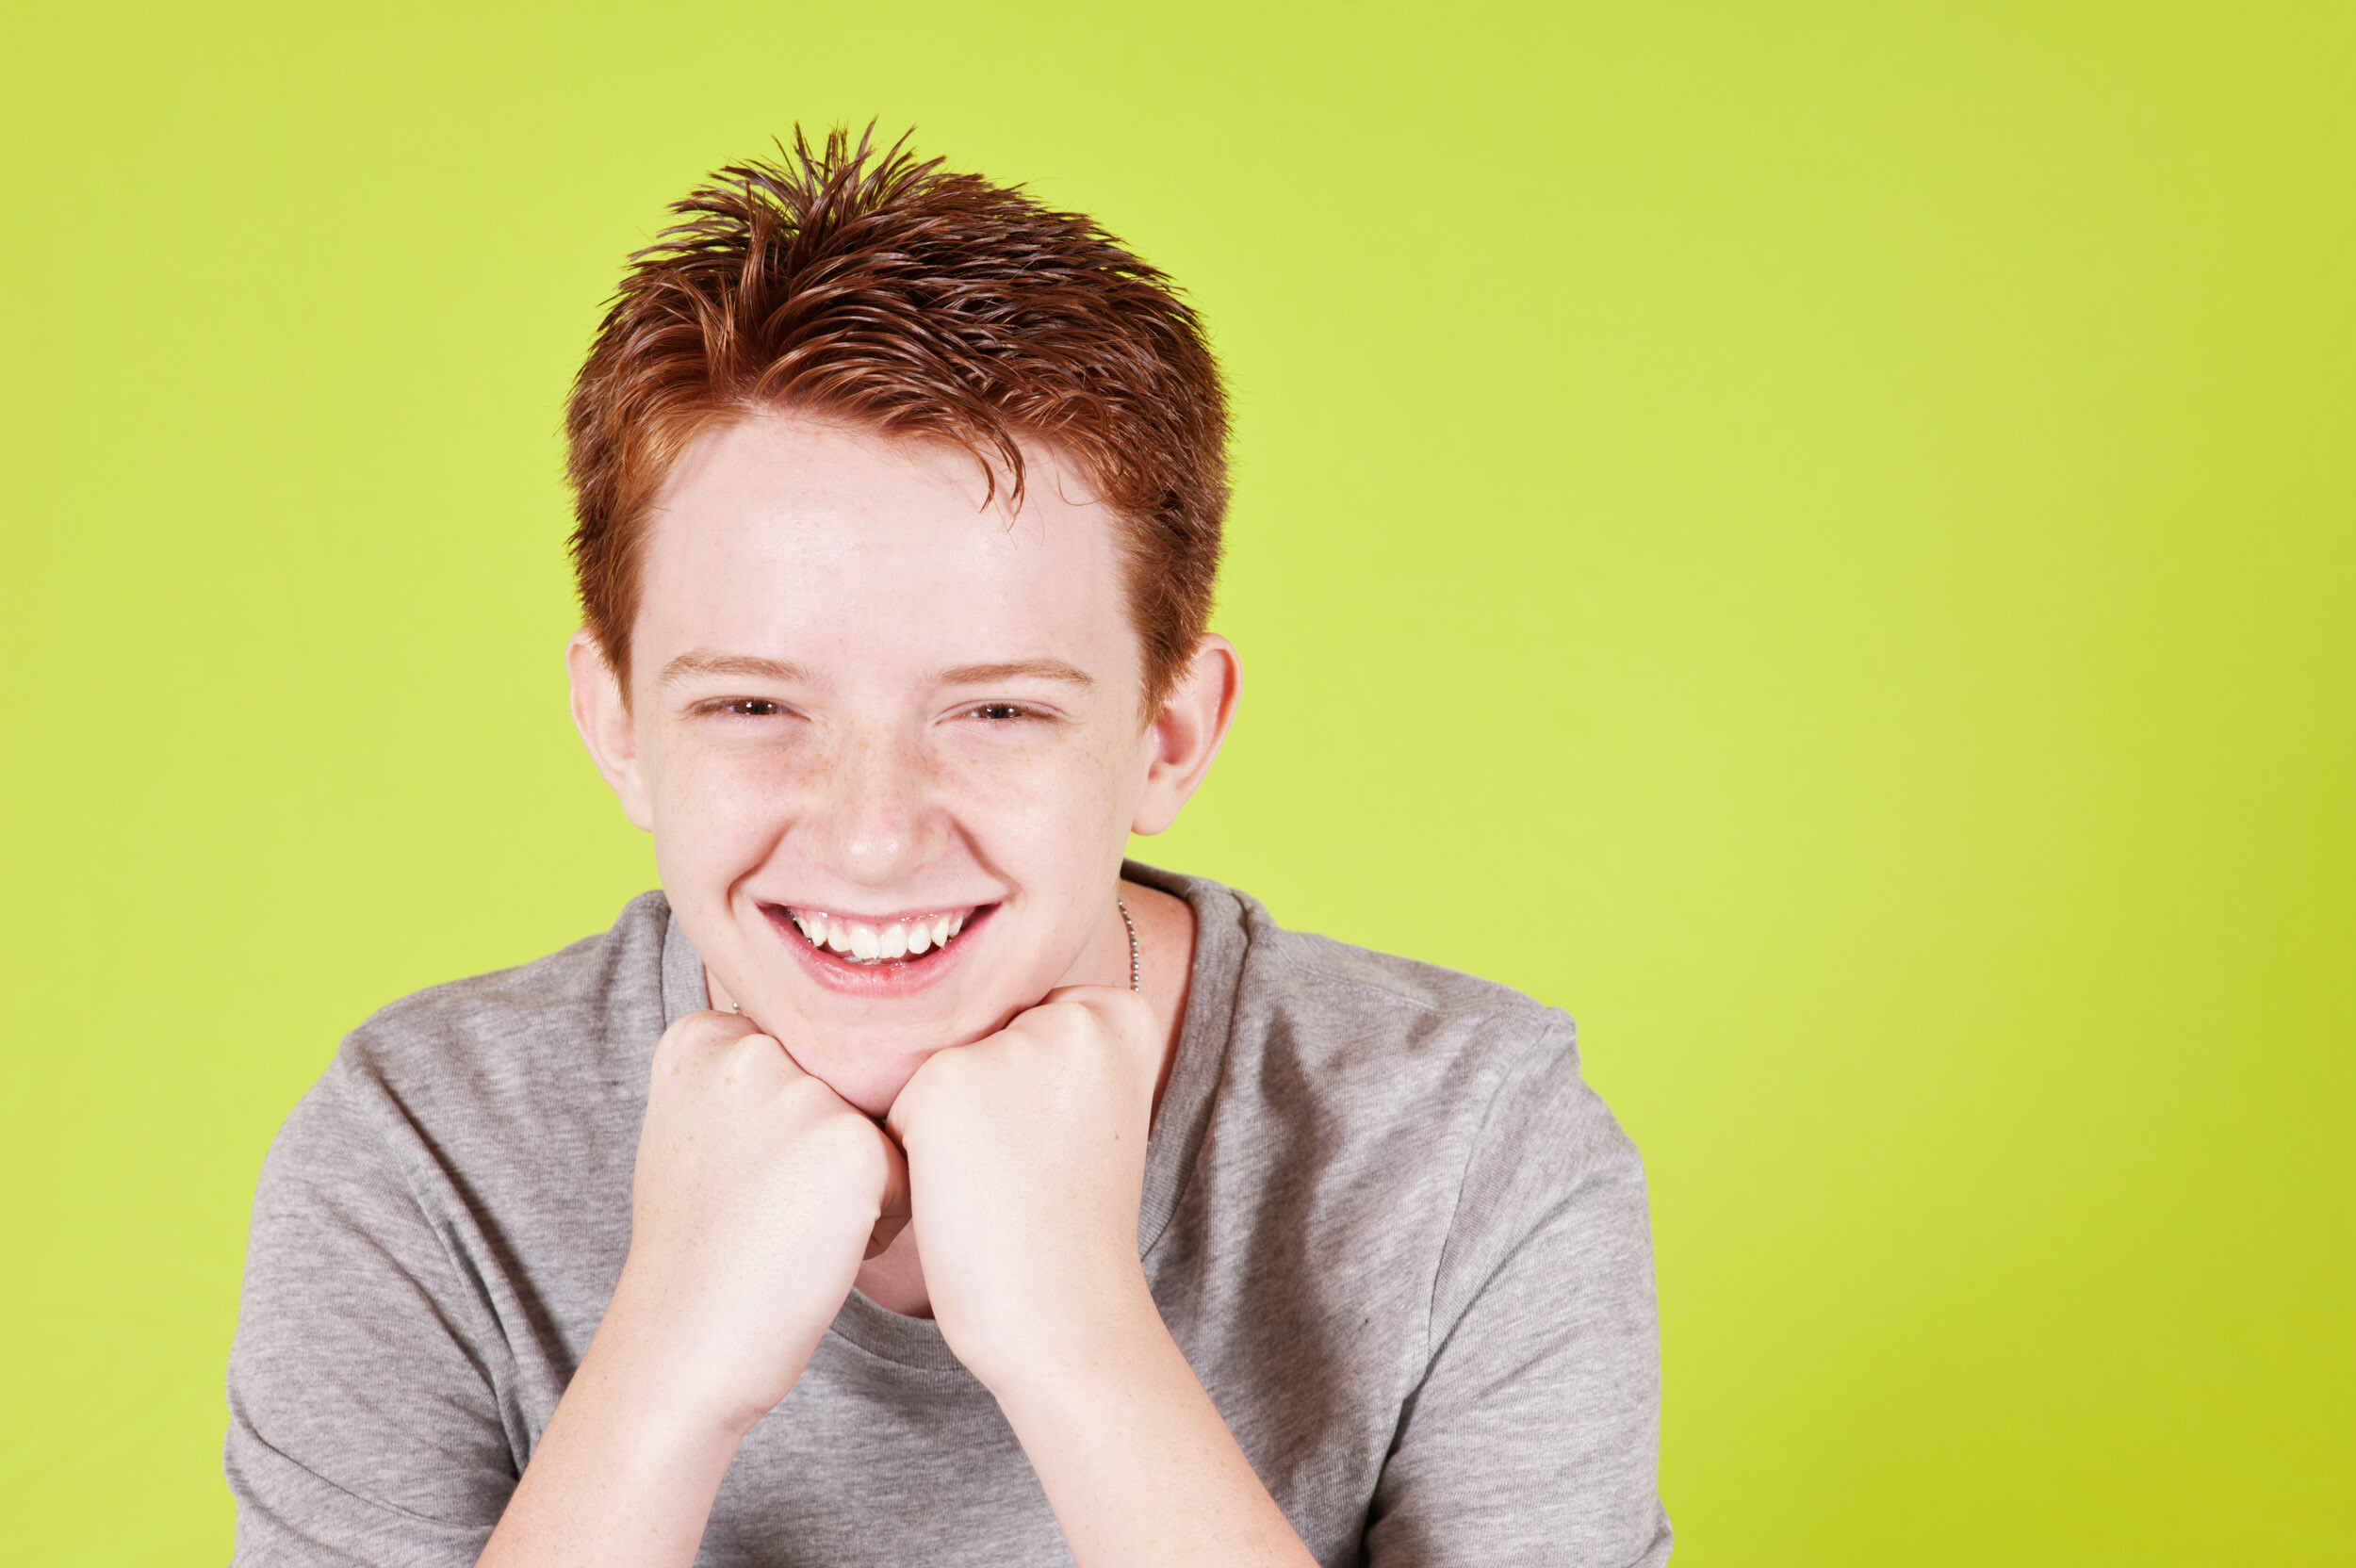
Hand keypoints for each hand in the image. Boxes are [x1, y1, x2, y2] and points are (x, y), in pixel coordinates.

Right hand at [605, 1009, 908, 1436]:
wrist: (683, 1348)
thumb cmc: (702, 1252)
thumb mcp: (701, 1133)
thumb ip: (757, 1077)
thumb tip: (863, 1044)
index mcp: (704, 1035)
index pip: (801, 1061)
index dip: (781, 1130)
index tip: (730, 1179)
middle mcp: (751, 1046)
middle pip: (846, 1088)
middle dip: (825, 1149)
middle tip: (761, 1209)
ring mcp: (803, 1091)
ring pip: (880, 1129)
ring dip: (857, 1185)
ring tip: (787, 1229)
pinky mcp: (856, 1144)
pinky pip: (906, 1176)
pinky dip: (879, 1224)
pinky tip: (815, 1251)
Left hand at [884, 986, 1161, 1391]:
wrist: (1064, 1316)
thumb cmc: (1063, 1221)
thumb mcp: (1087, 1108)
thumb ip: (1042, 1046)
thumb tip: (928, 1007)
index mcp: (1118, 1012)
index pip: (1021, 1021)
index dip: (1023, 1092)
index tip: (1061, 1149)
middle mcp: (1072, 1011)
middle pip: (976, 1036)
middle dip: (982, 1100)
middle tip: (1027, 1173)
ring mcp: (1011, 1044)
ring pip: (933, 1068)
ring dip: (940, 1126)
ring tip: (994, 1186)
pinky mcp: (946, 1083)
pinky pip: (896, 1107)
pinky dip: (909, 1158)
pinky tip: (958, 1197)